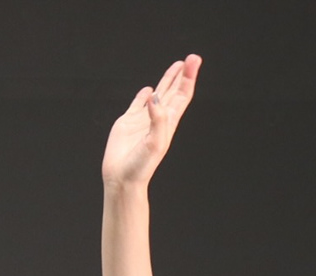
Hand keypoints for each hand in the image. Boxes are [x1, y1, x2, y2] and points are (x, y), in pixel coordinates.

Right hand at [102, 55, 201, 187]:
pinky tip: (148, 89)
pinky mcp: (129, 123)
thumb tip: (155, 96)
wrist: (122, 178)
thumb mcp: (154, 143)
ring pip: (159, 94)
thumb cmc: (140, 165)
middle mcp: (159, 119)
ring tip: (176, 66)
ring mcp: (144, 120)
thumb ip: (157, 120)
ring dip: (168, 80)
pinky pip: (138, 104)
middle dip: (183, 75)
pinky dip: (144, 95)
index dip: (188, 78)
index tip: (193, 61)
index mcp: (168, 123)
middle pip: (174, 92)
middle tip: (191, 58)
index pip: (181, 95)